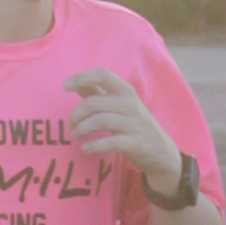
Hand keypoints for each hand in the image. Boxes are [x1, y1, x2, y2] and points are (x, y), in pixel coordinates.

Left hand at [64, 69, 178, 185]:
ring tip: (76, 135)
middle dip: (76, 114)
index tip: (65, 86)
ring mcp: (134, 123)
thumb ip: (99, 93)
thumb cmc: (134, 124)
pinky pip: (109, 142)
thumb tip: (77, 83)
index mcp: (125, 90)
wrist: (160, 150)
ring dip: (82, 129)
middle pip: (94, 102)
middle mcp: (130, 103)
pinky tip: (86, 148)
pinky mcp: (134, 143)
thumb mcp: (120, 104)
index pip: (103, 74)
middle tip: (71, 125)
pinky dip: (93, 145)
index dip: (82, 77)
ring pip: (99, 120)